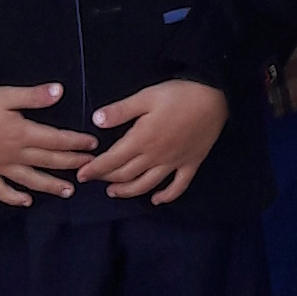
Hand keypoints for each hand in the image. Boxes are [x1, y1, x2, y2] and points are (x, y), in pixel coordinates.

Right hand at [0, 80, 102, 207]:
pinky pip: (0, 190)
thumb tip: (60, 91)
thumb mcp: (5, 94)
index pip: (56, 140)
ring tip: (69, 191)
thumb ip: (33, 96)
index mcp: (21, 133)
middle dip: (71, 164)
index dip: (76, 143)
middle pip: (48, 161)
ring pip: (30, 180)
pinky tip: (26, 201)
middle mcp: (13, 154)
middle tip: (90, 168)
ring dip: (51, 186)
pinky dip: (14, 197)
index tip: (93, 145)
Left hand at [89, 78, 230, 203]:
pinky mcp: (190, 164)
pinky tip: (156, 200)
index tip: (81, 174)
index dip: (95, 169)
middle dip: (107, 179)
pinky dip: (166, 196)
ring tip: (114, 192)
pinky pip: (177, 186)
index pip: (112, 160)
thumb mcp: (145, 97)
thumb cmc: (179, 94)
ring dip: (128, 191)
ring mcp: (174, 163)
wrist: (215, 98)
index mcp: (141, 140)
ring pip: (146, 185)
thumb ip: (120, 111)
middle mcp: (155, 157)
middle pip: (125, 175)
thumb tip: (96, 120)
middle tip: (94, 179)